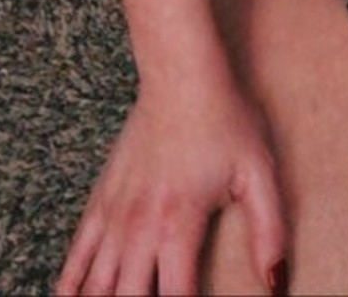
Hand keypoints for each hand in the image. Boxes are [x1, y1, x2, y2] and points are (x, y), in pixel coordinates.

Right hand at [56, 68, 285, 296]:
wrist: (181, 72)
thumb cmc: (224, 117)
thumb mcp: (259, 171)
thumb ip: (270, 231)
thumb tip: (277, 282)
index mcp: (178, 224)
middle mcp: (140, 226)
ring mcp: (115, 213)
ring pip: (98, 282)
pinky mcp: (103, 198)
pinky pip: (78, 251)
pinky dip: (71, 281)